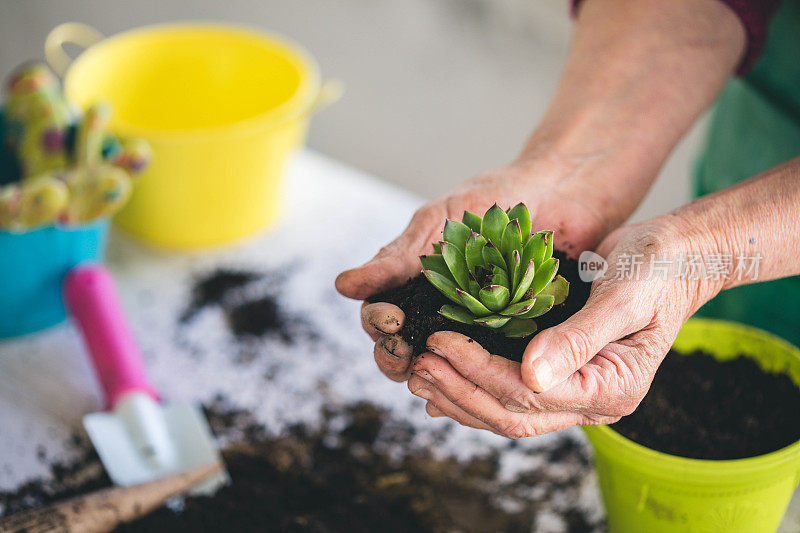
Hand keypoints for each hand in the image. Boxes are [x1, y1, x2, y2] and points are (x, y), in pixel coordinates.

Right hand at [337, 156, 615, 382]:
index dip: (379, 326)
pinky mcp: (517, 339)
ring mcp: (479, 328)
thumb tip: (343, 286)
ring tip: (436, 375)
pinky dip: (481, 379)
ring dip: (435, 375)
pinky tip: (477, 387)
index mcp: (416, 286)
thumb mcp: (438, 224)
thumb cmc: (494, 199)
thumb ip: (396, 259)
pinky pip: (493, 367)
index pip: (381, 320)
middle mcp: (442, 312)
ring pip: (445, 366)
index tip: (391, 318)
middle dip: (399, 358)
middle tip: (408, 355)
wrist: (563, 190)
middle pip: (407, 351)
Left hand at [408, 216, 721, 436]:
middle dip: (459, 391)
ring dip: (460, 396)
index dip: (478, 370)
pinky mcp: (563, 376)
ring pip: (507, 412)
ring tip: (419, 375)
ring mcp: (577, 392)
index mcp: (611, 389)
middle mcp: (593, 402)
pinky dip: (476, 387)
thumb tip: (530, 375)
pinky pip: (513, 394)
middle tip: (417, 366)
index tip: (439, 342)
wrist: (678, 257)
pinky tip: (445, 379)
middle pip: (512, 414)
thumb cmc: (657, 269)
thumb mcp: (622, 297)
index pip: (529, 394)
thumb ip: (578, 338)